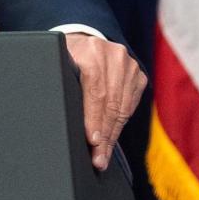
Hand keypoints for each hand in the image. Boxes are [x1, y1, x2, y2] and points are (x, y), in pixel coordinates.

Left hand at [64, 32, 146, 170]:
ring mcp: (130, 65)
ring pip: (123, 108)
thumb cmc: (67, 56)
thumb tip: (60, 117)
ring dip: (113, 135)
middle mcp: (114, 56)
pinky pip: (130, 106)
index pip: (96, 91)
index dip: (94, 118)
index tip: (93, 141)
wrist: (85, 40)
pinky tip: (111, 138)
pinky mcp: (138, 75)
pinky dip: (120, 124)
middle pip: (111, 104)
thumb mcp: (59, 63)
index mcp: (91, 51)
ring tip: (104, 155)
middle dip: (104, 135)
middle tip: (98, 159)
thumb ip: (63, 82)